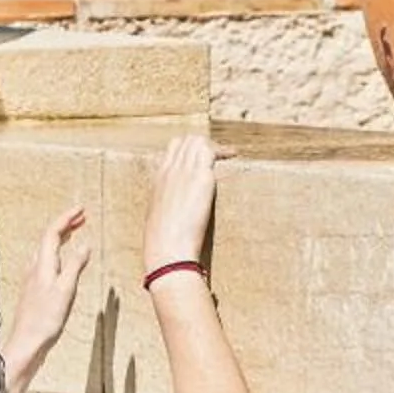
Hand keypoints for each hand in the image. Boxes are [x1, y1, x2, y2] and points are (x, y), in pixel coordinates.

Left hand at [4, 207, 89, 392]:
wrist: (26, 343)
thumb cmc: (45, 320)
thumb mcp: (66, 290)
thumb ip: (75, 266)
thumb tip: (85, 244)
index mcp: (42, 264)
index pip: (53, 232)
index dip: (66, 218)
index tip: (81, 209)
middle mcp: (34, 268)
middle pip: (49, 238)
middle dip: (65, 224)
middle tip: (82, 217)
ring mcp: (33, 279)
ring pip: (47, 249)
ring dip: (61, 237)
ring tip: (75, 232)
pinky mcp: (34, 290)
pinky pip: (46, 261)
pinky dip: (58, 253)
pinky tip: (63, 261)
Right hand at [142, 133, 219, 277]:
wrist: (167, 251)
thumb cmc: (163, 245)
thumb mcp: (160, 221)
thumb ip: (169, 209)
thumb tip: (177, 215)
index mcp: (158, 181)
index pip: (172, 149)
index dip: (188, 149)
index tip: (201, 158)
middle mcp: (170, 171)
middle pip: (186, 141)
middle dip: (203, 144)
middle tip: (218, 155)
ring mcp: (184, 172)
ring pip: (197, 142)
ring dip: (213, 146)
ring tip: (228, 154)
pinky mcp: (201, 178)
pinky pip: (211, 152)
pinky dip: (224, 151)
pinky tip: (234, 155)